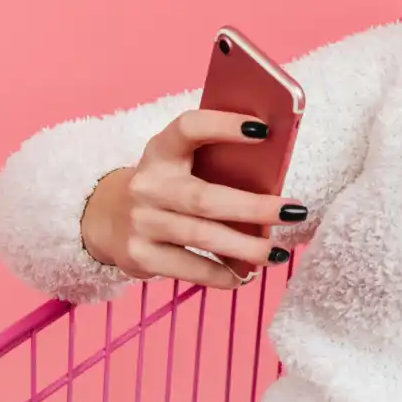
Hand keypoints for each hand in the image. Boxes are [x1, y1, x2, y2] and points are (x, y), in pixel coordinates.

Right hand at [79, 110, 303, 287]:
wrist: (108, 218)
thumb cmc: (166, 186)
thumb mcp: (180, 163)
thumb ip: (215, 162)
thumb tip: (275, 174)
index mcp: (161, 151)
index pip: (189, 128)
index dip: (223, 125)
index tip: (263, 129)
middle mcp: (148, 185)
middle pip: (206, 198)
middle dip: (255, 207)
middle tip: (294, 212)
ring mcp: (141, 222)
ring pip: (202, 236)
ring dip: (246, 248)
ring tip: (277, 253)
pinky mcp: (140, 256)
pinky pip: (189, 268)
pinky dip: (221, 274)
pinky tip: (244, 275)